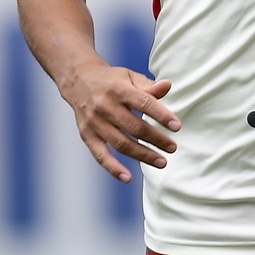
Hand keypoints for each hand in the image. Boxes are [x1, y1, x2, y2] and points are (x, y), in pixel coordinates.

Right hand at [59, 64, 180, 182]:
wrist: (78, 79)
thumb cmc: (110, 80)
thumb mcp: (129, 77)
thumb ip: (148, 86)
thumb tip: (168, 86)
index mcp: (118, 89)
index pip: (144, 103)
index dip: (161, 115)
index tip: (176, 127)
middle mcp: (105, 106)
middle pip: (134, 127)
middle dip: (156, 139)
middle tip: (172, 148)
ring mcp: (95, 122)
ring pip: (121, 143)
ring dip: (142, 155)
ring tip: (161, 162)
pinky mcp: (87, 134)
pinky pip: (100, 155)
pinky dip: (113, 168)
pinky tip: (127, 177)